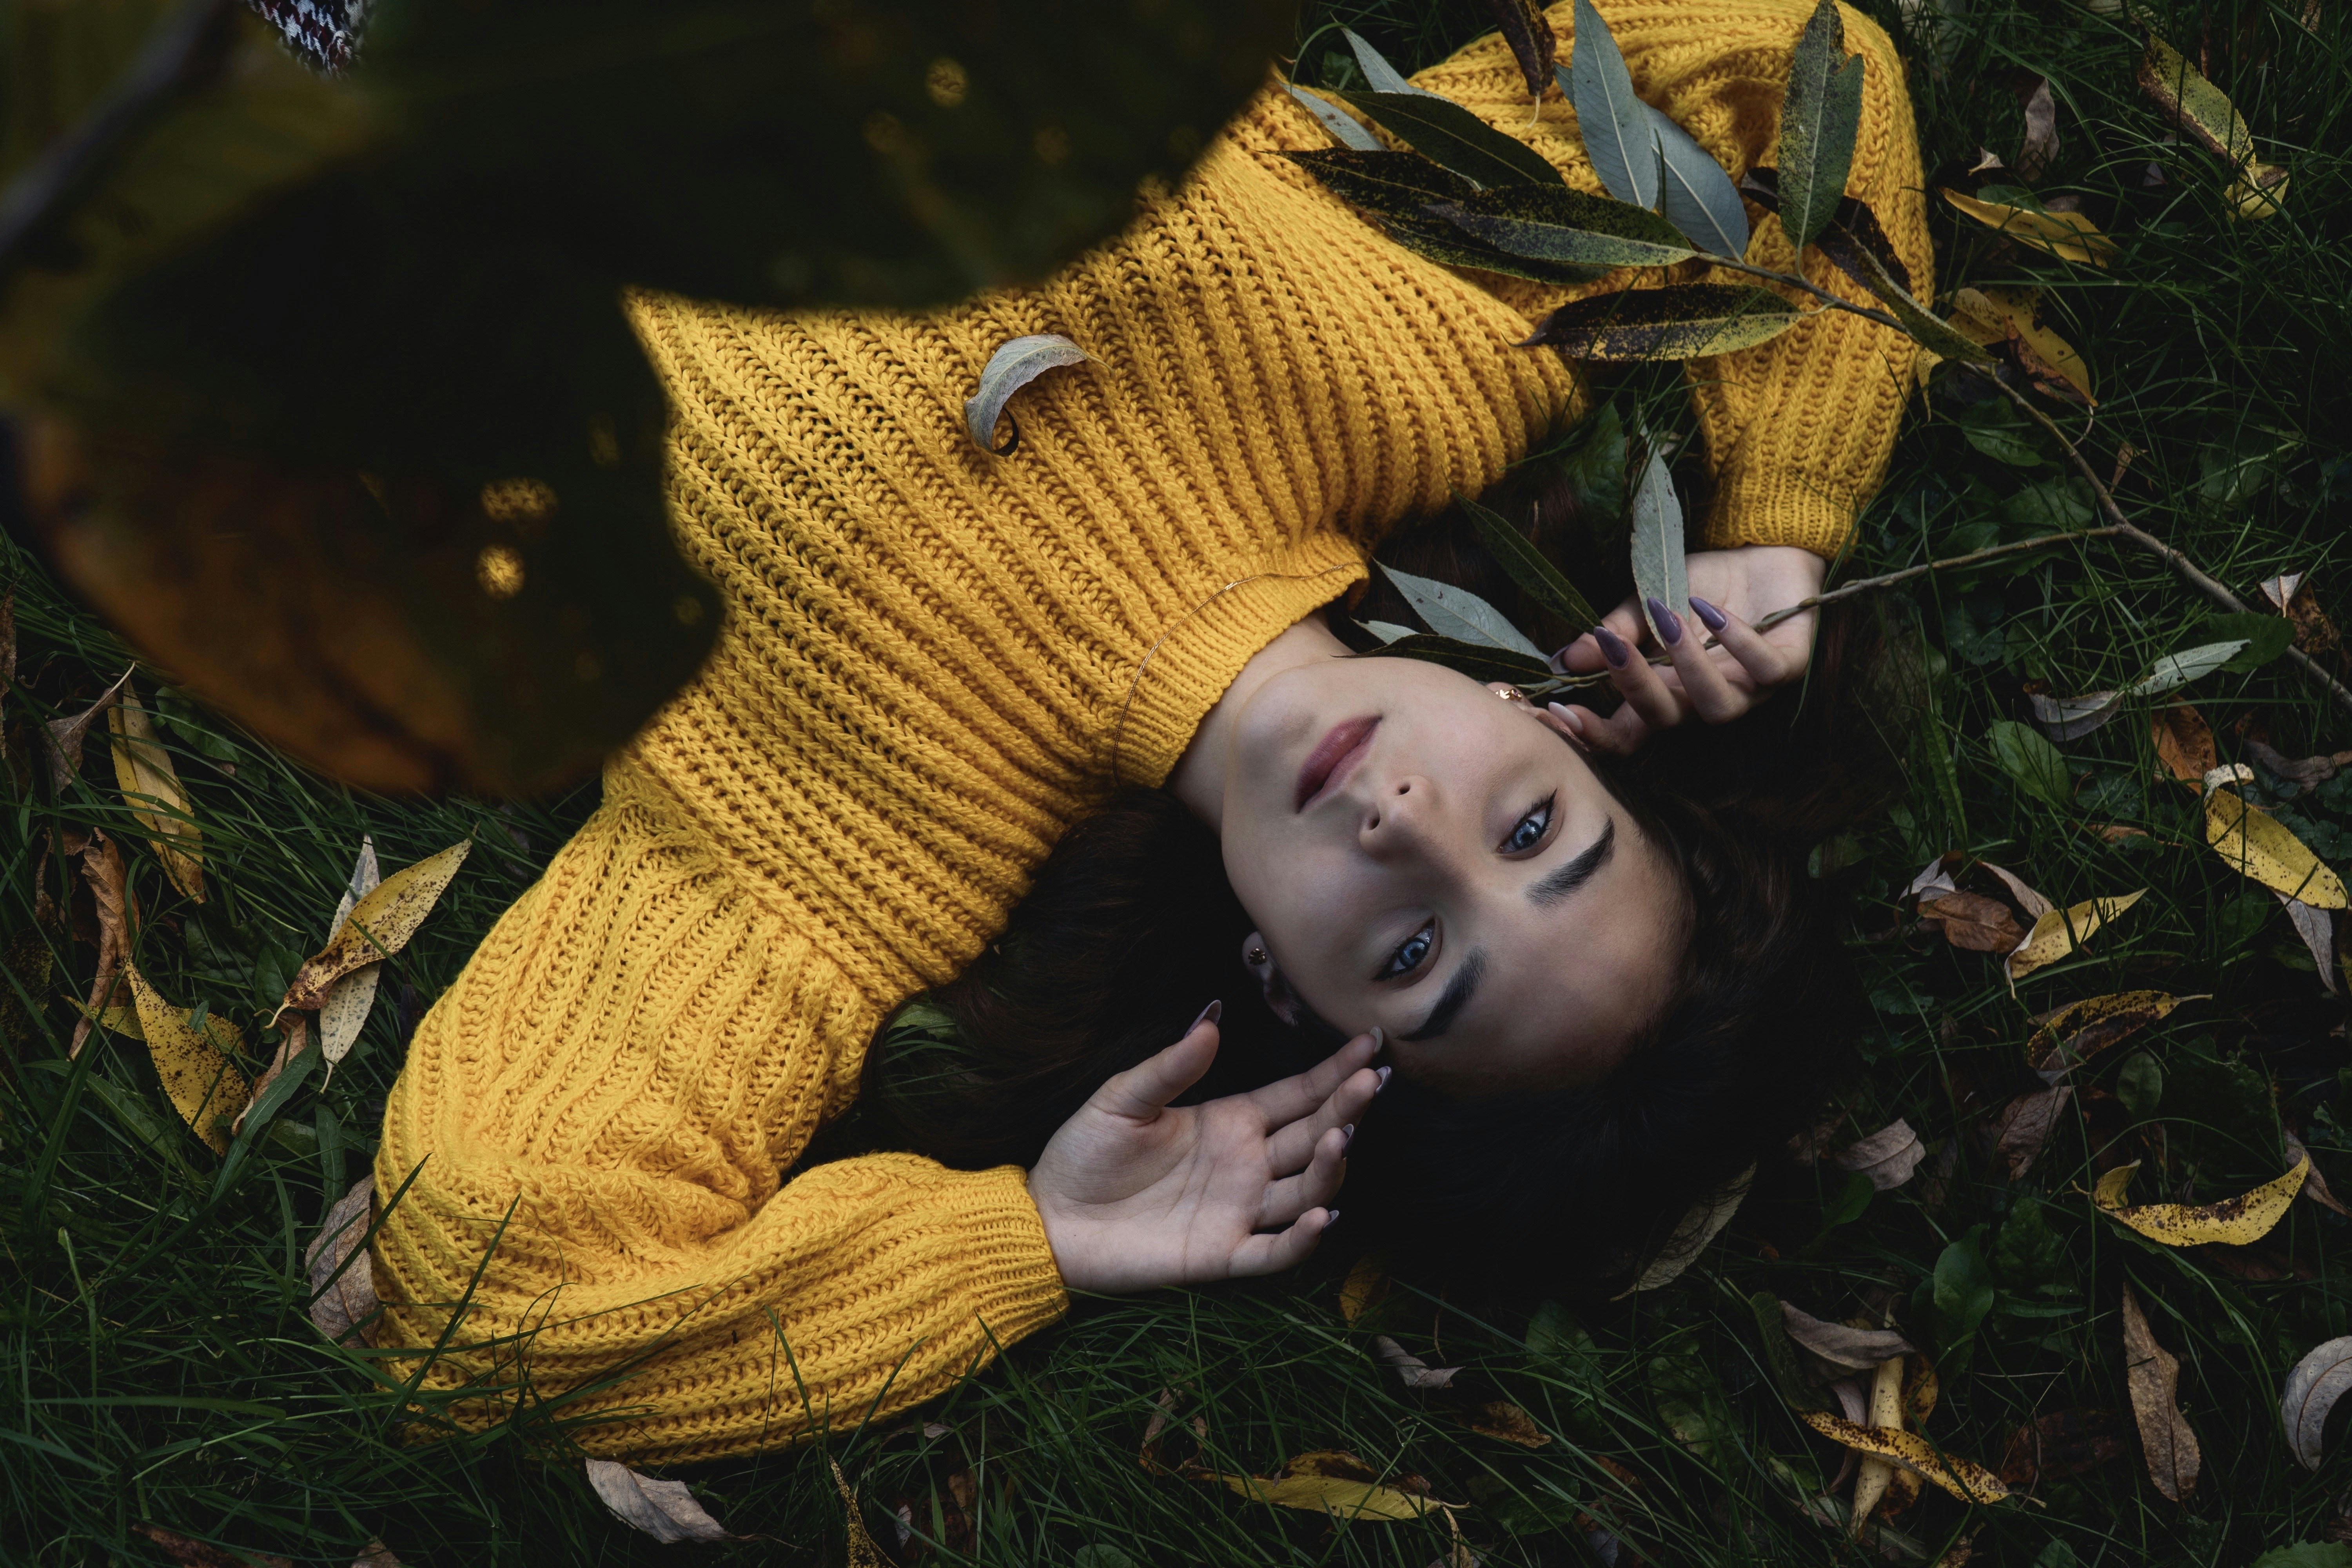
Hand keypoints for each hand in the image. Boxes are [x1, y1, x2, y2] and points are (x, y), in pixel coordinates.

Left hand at [1026, 1011, 1382, 1293]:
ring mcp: (1240, 1210)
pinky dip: (1302, 1238)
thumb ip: (1171, 1066)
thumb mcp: (1123, 1099)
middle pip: (1312, 1135)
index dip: (1336, 1072)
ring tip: (1339, 1137)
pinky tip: (1322, 1214)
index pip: (1298, 1094)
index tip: (1371, 1044)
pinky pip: (1275, 1251)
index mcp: (1230, 1121)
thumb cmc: (1085, 1153)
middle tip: (1373, 1081)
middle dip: (1346, 1108)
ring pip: (1305, 1190)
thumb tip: (1212, 1018)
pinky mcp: (1223, 1254)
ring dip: (1329, 1167)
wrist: (1052, 1218)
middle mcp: (1247, 1164)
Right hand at [1550, 545, 1827, 754]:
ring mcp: (1748, 688)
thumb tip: (1567, 659)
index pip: (1625, 732)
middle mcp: (1703, 700)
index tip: (1556, 712)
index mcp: (1666, 692)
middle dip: (1634, 687)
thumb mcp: (1649, 599)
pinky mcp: (1788, 666)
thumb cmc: (1703, 583)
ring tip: (1669, 621)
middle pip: (1664, 719)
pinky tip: (1711, 610)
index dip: (1592, 733)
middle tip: (1612, 647)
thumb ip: (1616, 631)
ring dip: (1689, 667)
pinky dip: (1738, 642)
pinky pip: (1767, 670)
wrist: (1765, 550)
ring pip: (1717, 708)